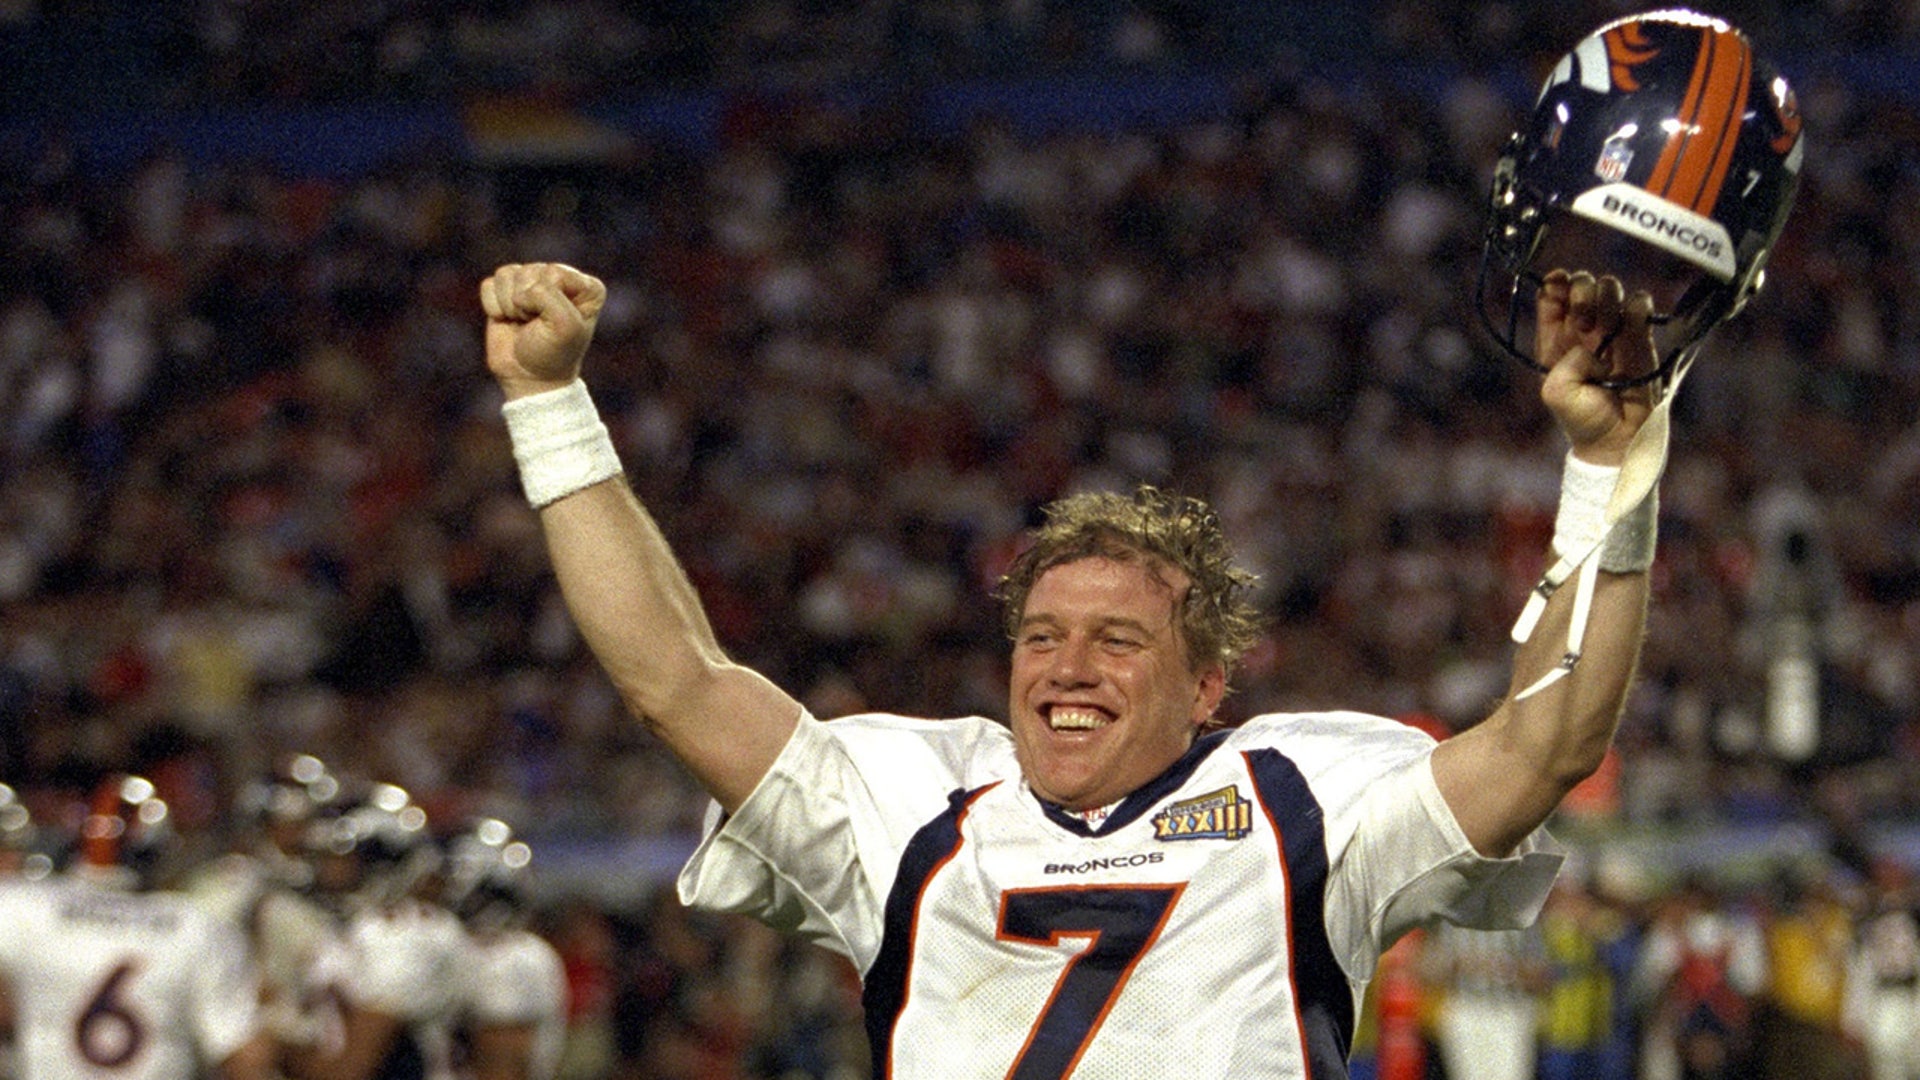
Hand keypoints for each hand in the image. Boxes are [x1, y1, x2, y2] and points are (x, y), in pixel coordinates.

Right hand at [479, 263, 606, 397]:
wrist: (529, 378)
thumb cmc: (554, 354)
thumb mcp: (565, 326)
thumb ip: (547, 295)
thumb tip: (517, 293)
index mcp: (586, 287)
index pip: (554, 273)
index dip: (548, 301)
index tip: (554, 324)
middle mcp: (560, 279)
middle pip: (529, 272)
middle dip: (528, 304)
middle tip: (537, 326)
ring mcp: (531, 283)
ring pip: (508, 274)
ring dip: (510, 306)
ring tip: (524, 323)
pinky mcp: (505, 290)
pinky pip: (490, 284)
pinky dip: (494, 306)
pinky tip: (507, 320)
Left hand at [1535, 269, 1655, 466]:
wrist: (1619, 439)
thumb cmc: (1583, 419)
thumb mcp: (1556, 392)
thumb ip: (1566, 361)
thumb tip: (1593, 344)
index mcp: (1554, 339)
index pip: (1551, 294)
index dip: (1555, 285)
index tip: (1560, 288)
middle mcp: (1582, 329)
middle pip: (1581, 284)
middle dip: (1582, 294)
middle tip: (1585, 324)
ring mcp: (1611, 330)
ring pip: (1609, 287)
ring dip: (1607, 299)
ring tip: (1606, 329)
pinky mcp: (1640, 336)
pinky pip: (1640, 303)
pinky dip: (1636, 305)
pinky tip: (1630, 323)